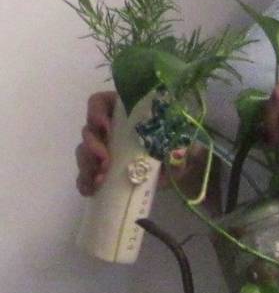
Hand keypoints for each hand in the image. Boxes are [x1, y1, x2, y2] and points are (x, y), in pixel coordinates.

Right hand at [75, 91, 200, 197]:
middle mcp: (111, 127)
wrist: (180, 168)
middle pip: (89, 129)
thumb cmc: (177, 143)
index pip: (100, 102)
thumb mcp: (178, 138)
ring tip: (101, 179)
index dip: (96, 112)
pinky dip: (84, 181)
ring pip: (84, 152)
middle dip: (92, 145)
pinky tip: (90, 189)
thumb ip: (176, 142)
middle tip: (105, 160)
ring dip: (87, 165)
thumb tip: (175, 151)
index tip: (106, 127)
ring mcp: (104, 148)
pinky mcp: (102, 170)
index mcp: (125, 110)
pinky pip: (85, 173)